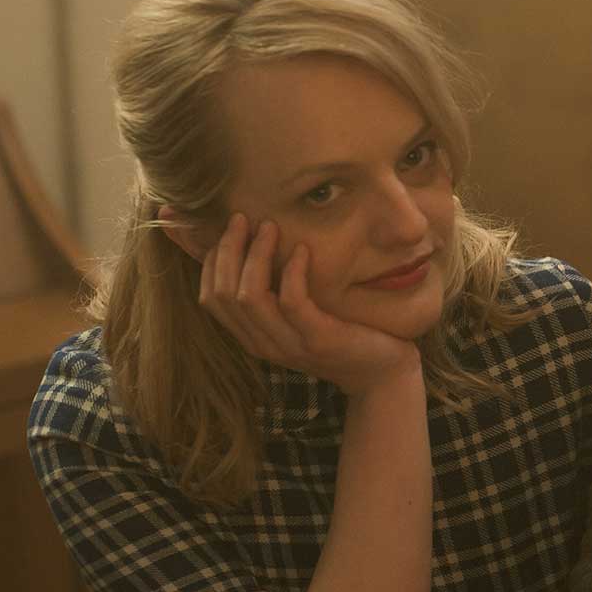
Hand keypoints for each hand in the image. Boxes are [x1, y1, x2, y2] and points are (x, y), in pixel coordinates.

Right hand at [200, 213, 420, 397]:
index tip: (228, 229)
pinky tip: (303, 250)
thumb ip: (277, 294)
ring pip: (250, 297)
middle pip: (224, 294)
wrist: (381, 373)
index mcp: (253, 336)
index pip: (211, 299)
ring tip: (270, 226)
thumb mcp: (301, 317)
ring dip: (256, 255)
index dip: (212, 261)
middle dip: (228, 250)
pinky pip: (292, 302)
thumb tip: (257, 249)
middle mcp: (264, 343)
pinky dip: (293, 271)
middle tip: (242, 218)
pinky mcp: (318, 340)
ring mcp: (289, 345)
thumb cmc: (342, 335)